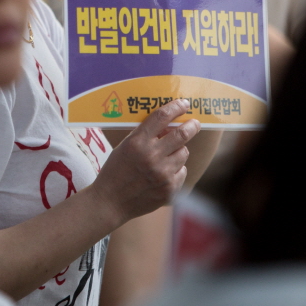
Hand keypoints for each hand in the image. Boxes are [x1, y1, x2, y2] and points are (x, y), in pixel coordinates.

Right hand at [91, 99, 198, 228]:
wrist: (110, 201)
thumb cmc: (116, 170)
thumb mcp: (125, 146)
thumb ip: (145, 135)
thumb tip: (170, 125)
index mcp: (137, 142)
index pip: (161, 117)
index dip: (176, 107)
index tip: (184, 104)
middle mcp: (151, 156)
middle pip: (181, 134)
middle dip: (191, 126)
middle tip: (194, 123)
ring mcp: (162, 174)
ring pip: (183, 153)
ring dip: (178, 151)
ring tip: (166, 156)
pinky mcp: (170, 189)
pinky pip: (182, 172)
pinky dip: (176, 170)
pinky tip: (163, 174)